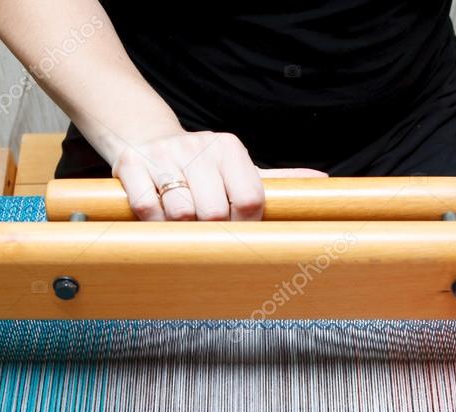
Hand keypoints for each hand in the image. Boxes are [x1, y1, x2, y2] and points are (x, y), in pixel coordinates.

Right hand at [111, 130, 326, 220]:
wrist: (146, 138)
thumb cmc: (201, 166)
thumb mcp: (238, 169)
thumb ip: (276, 181)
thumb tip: (324, 183)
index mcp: (230, 148)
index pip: (250, 199)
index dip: (244, 223)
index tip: (234, 227)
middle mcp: (199, 146)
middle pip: (215, 211)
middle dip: (210, 229)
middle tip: (204, 227)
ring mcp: (163, 155)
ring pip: (181, 213)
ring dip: (180, 228)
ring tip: (179, 221)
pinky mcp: (132, 165)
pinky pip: (147, 208)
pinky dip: (153, 221)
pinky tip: (157, 215)